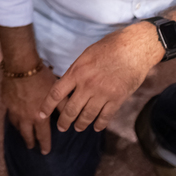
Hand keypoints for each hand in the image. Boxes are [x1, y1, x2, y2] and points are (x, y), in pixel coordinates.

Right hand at [2, 65, 58, 153]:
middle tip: (32, 147)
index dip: (45, 144)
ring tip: (23, 135)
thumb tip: (68, 119)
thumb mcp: (57, 92)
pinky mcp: (6, 102)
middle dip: (30, 142)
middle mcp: (25, 117)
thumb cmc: (42, 78)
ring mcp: (14, 110)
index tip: (45, 152)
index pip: (43, 135)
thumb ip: (62, 106)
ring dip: (21, 132)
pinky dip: (14, 120)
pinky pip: (10, 114)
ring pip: (17, 126)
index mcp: (39, 116)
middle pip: (27, 134)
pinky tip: (15, 118)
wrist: (21, 66)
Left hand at [39, 23, 164, 133]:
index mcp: (76, 72)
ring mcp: (103, 93)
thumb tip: (68, 85)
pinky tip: (97, 127)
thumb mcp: (86, 55)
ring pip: (87, 115)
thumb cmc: (110, 47)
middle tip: (61, 127)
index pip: (56, 93)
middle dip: (64, 121)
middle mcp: (87, 85)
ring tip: (78, 128)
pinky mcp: (117, 99)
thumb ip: (76, 71)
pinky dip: (100, 124)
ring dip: (81, 124)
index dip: (47, 106)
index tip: (40, 114)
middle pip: (71, 109)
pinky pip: (105, 116)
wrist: (134, 48)